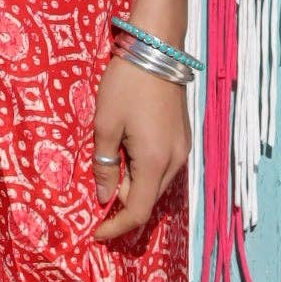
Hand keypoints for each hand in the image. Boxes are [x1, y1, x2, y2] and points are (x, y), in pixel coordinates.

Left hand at [90, 52, 191, 244]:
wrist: (156, 48)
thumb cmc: (126, 84)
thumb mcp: (105, 124)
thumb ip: (105, 165)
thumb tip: (106, 197)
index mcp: (155, 161)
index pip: (139, 211)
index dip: (117, 227)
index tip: (96, 233)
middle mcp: (176, 161)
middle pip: (149, 198)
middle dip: (123, 201)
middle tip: (98, 181)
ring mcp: (183, 148)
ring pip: (157, 183)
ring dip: (134, 183)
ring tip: (111, 159)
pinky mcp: (183, 137)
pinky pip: (163, 166)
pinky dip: (144, 169)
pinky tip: (128, 149)